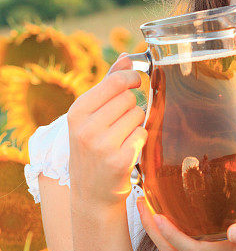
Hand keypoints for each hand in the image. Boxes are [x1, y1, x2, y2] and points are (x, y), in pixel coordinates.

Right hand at [67, 53, 146, 209]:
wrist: (91, 193)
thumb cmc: (93, 148)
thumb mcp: (90, 116)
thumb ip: (108, 85)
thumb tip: (125, 57)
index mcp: (77, 112)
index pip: (115, 81)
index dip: (130, 79)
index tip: (134, 83)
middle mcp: (86, 128)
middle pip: (130, 99)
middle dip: (131, 108)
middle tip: (120, 124)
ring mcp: (103, 146)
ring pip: (139, 116)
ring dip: (136, 125)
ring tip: (121, 139)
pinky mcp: (120, 161)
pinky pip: (143, 135)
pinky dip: (139, 141)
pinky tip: (127, 151)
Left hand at [136, 199, 235, 250]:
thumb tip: (234, 232)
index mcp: (224, 250)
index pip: (190, 250)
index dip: (171, 236)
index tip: (158, 215)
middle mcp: (212, 250)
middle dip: (154, 231)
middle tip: (141, 203)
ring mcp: (208, 245)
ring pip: (173, 245)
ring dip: (156, 228)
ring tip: (145, 202)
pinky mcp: (208, 237)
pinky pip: (181, 234)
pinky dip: (166, 222)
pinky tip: (164, 201)